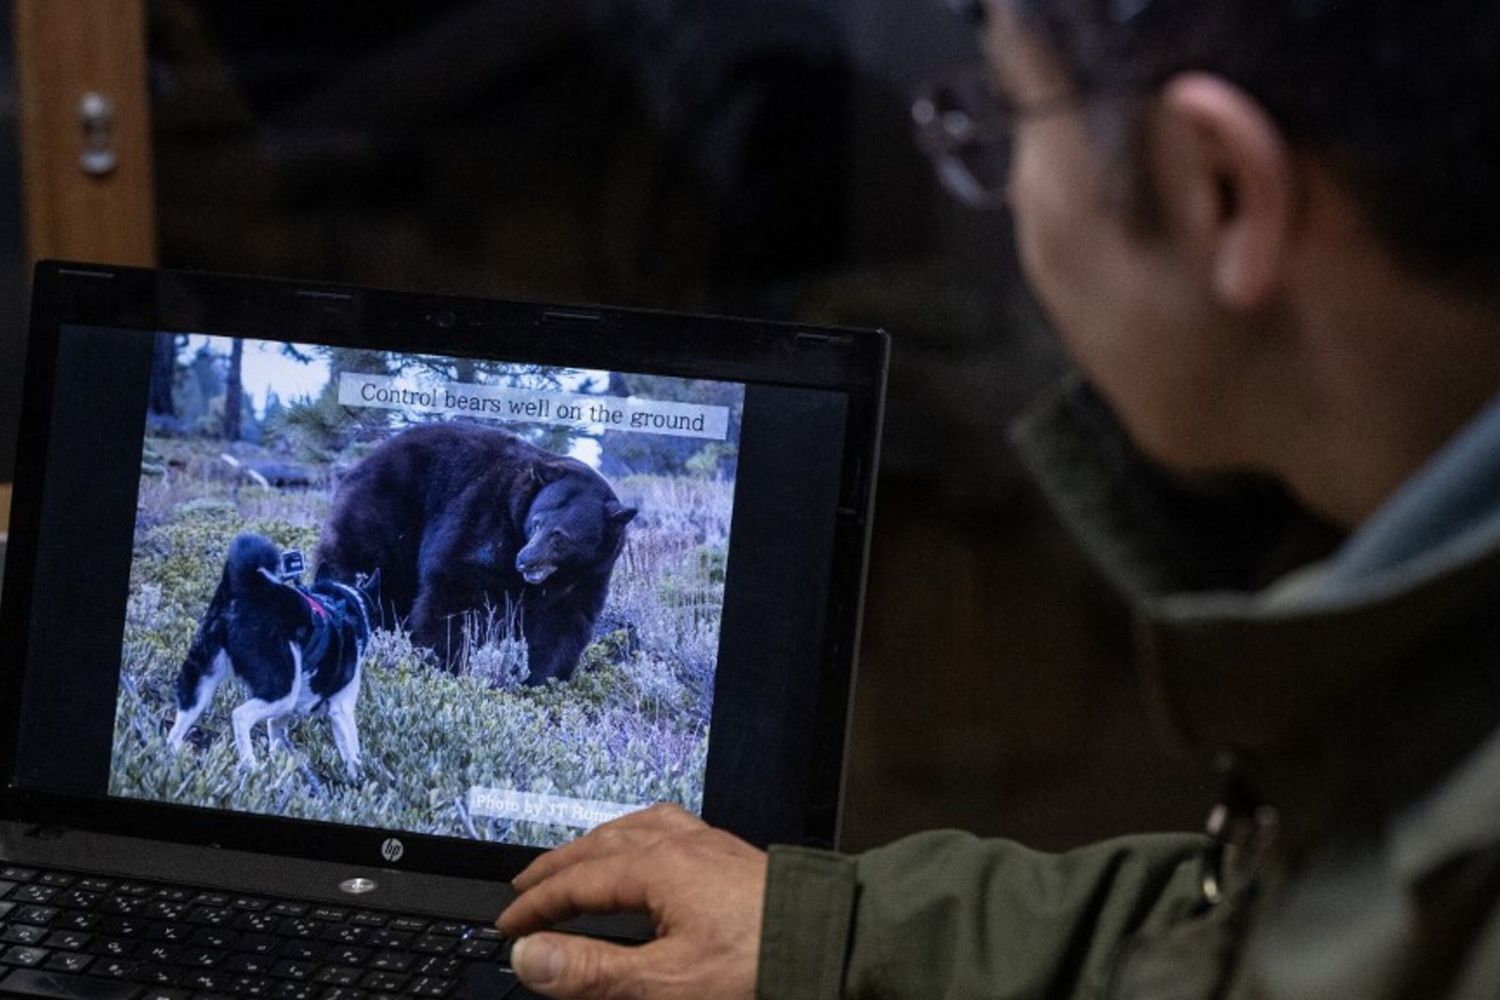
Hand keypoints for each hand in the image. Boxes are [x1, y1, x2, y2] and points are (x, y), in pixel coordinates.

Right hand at [497, 804, 767, 999]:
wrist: (837, 943)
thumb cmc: (762, 964)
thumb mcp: (666, 980)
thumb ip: (593, 969)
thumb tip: (530, 956)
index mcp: (658, 867)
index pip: (576, 883)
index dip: (536, 906)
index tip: (508, 926)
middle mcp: (682, 844)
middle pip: (601, 845)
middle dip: (558, 867)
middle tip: (526, 887)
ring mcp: (711, 845)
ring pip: (638, 828)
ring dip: (598, 843)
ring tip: (579, 857)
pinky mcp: (735, 856)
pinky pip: (673, 827)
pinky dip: (641, 834)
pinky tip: (652, 846)